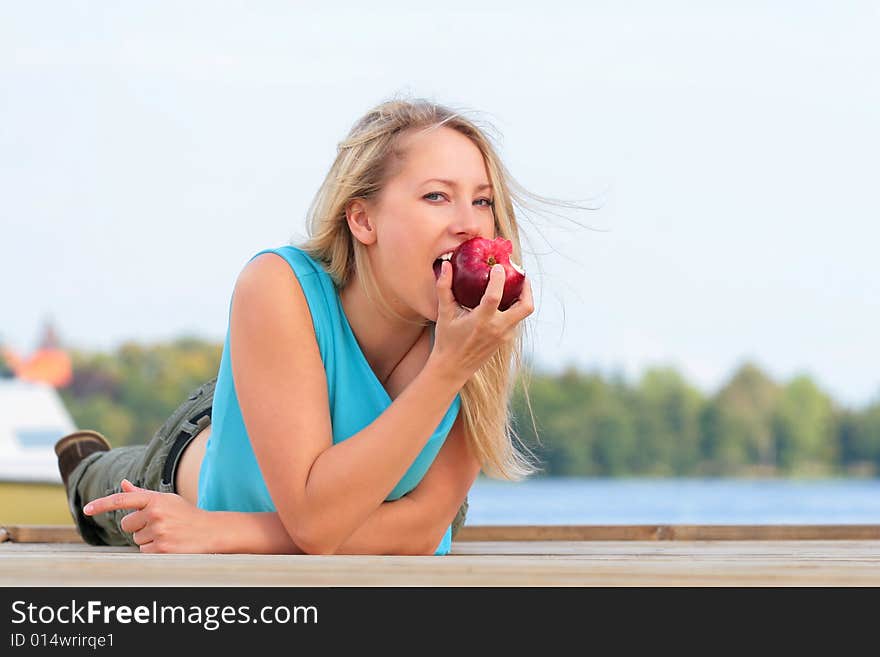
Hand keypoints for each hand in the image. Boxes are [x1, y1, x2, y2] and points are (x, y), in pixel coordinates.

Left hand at [83, 479, 215, 553]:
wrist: (211, 531)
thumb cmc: (186, 514)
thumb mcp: (167, 500)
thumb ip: (142, 495)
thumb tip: (123, 484)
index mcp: (155, 499)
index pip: (123, 500)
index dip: (102, 504)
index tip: (86, 509)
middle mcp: (155, 514)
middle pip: (126, 524)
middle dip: (137, 526)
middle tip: (158, 525)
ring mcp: (158, 532)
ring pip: (135, 539)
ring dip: (147, 539)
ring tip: (167, 534)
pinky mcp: (161, 549)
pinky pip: (144, 551)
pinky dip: (153, 550)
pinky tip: (168, 543)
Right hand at [431, 261, 533, 382]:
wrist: (453, 368)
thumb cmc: (446, 341)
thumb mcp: (444, 314)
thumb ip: (444, 288)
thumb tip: (445, 265)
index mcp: (481, 322)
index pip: (495, 296)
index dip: (498, 279)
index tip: (498, 266)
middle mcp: (497, 329)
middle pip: (525, 306)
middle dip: (527, 288)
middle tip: (520, 274)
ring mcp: (505, 336)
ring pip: (524, 312)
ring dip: (523, 297)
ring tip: (515, 283)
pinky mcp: (506, 339)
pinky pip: (516, 319)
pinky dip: (514, 306)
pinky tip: (506, 298)